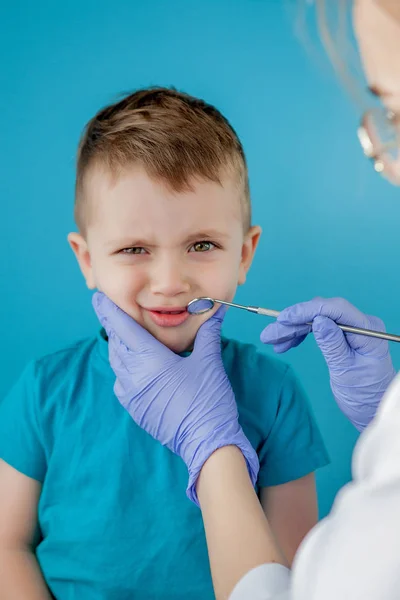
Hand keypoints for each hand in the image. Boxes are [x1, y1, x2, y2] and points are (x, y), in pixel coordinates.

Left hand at [92, 292, 258, 503]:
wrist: (206, 443)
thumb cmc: (207, 400)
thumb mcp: (209, 362)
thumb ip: (208, 333)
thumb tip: (215, 310)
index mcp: (149, 359)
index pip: (122, 327)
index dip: (109, 311)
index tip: (98, 297)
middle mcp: (133, 375)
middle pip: (116, 344)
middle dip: (115, 327)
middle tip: (116, 313)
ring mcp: (132, 395)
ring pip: (117, 364)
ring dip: (119, 348)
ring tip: (126, 337)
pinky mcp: (136, 410)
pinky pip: (121, 383)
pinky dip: (123, 369)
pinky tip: (135, 368)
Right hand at [260, 297, 395, 430]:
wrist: (372, 409)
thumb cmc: (364, 395)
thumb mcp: (346, 372)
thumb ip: (333, 345)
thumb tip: (318, 320)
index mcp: (367, 329)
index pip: (335, 310)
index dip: (307, 311)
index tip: (283, 319)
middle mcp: (360, 324)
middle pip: (321, 314)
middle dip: (293, 322)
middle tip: (269, 335)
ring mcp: (351, 329)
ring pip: (316, 320)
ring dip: (292, 329)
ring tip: (272, 340)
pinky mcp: (341, 336)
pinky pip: (317, 328)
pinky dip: (300, 334)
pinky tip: (285, 343)